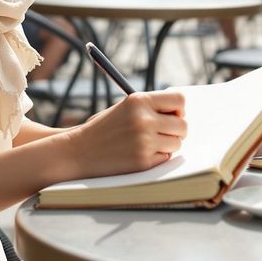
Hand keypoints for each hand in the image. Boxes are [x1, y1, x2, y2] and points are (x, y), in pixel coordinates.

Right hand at [62, 91, 187, 178]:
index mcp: (139, 100)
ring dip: (167, 145)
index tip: (172, 115)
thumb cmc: (104, 128)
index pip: (179, 99)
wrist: (78, 151)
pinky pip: (166, 158)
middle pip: (182, 125)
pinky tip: (139, 154)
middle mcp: (144, 119)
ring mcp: (144, 141)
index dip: (179, 109)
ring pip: (176, 143)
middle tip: (164, 133)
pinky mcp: (143, 161)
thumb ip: (150, 108)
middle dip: (176, 130)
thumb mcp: (125, 108)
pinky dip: (157, 157)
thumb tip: (182, 114)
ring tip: (147, 144)